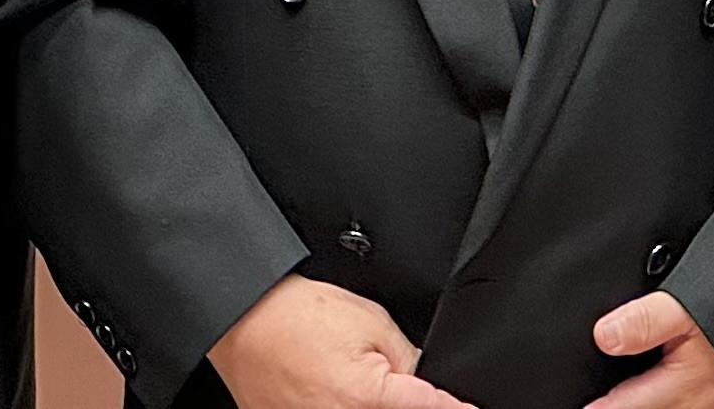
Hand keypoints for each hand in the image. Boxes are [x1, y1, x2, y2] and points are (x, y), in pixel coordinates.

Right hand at [208, 276, 473, 408]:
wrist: (243, 319)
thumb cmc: (297, 314)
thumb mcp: (369, 320)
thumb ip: (405, 356)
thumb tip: (426, 381)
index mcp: (369, 398)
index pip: (434, 408)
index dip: (458, 408)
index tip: (471, 408)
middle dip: (408, 397)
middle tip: (385, 377)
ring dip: (371, 400)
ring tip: (343, 373)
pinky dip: (341, 403)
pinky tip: (334, 387)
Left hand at [586, 292, 713, 408]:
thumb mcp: (686, 303)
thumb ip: (645, 321)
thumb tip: (604, 337)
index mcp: (688, 382)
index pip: (630, 404)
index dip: (602, 408)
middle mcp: (701, 400)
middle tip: (595, 408)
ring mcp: (713, 400)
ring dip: (643, 406)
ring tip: (617, 403)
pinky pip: (684, 405)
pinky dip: (664, 401)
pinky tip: (656, 394)